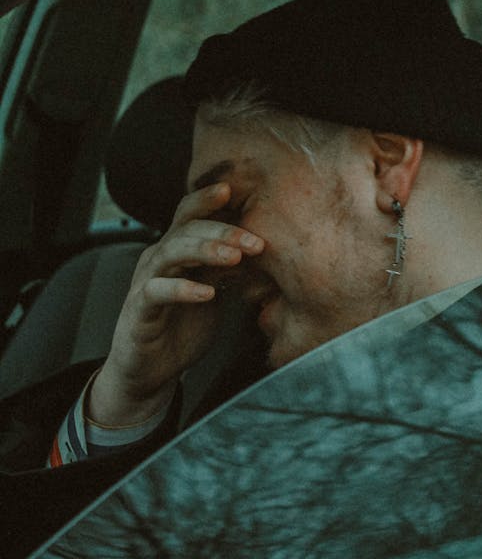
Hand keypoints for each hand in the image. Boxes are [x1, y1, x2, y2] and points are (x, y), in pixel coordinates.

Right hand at [89, 183, 263, 426]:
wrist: (151, 370)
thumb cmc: (184, 325)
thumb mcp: (214, 290)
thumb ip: (230, 267)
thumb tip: (266, 248)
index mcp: (176, 249)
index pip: (190, 214)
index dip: (208, 199)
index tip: (237, 189)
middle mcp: (158, 258)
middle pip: (185, 229)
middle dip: (222, 230)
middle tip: (255, 241)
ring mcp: (146, 281)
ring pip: (170, 253)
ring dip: (204, 251)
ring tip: (234, 257)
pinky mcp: (139, 310)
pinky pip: (157, 292)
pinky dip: (182, 289)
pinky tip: (207, 293)